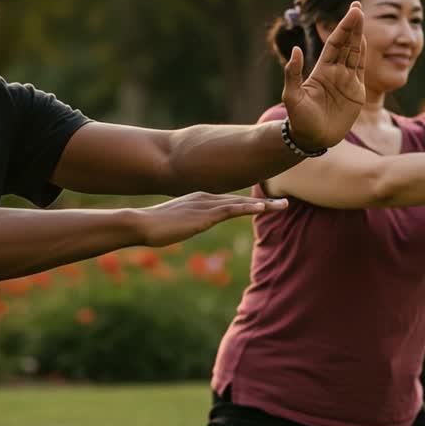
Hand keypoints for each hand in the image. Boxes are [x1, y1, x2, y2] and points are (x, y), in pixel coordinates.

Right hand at [134, 192, 286, 247]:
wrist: (140, 224)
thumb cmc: (151, 226)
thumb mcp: (173, 223)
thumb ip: (183, 222)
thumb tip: (183, 227)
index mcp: (199, 199)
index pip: (229, 200)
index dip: (248, 202)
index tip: (264, 204)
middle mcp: (206, 198)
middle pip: (240, 199)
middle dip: (263, 202)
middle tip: (284, 202)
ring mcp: (206, 205)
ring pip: (241, 203)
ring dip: (264, 205)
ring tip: (284, 205)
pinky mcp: (205, 215)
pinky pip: (231, 210)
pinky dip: (248, 208)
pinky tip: (263, 208)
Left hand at [281, 1, 365, 149]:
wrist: (311, 140)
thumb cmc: (299, 120)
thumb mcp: (292, 97)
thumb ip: (293, 73)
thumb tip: (295, 50)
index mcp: (321, 70)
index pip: (335, 44)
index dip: (342, 28)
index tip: (351, 12)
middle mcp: (335, 72)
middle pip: (346, 44)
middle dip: (351, 25)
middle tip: (357, 6)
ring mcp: (346, 81)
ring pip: (354, 53)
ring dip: (358, 36)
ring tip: (361, 17)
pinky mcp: (356, 93)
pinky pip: (361, 70)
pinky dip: (363, 55)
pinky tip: (364, 41)